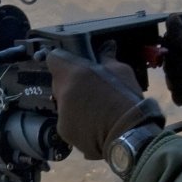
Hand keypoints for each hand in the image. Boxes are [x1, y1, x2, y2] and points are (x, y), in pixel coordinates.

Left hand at [48, 44, 162, 161]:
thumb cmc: (125, 99)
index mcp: (73, 73)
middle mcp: (62, 92)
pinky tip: (92, 124)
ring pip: (63, 103)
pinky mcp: (64, 131)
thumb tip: (107, 46)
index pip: (54, 58)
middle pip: (59, 82)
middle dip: (71, 83)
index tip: (73, 64)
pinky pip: (67, 121)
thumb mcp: (121, 71)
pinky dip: (76, 121)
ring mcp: (61, 113)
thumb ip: (107, 58)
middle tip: (90, 88)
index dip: (63, 60)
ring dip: (74, 103)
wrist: (128, 135)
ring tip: (94, 110)